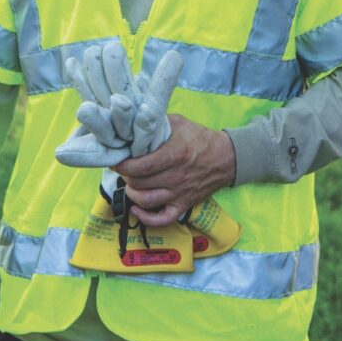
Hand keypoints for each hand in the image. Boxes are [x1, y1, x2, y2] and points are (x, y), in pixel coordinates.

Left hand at [113, 114, 235, 226]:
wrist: (225, 158)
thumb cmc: (200, 138)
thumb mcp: (180, 123)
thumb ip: (157, 122)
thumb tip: (134, 121)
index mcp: (174, 154)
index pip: (140, 165)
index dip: (123, 164)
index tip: (116, 159)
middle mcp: (175, 176)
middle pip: (139, 183)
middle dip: (125, 175)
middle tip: (122, 168)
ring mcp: (179, 193)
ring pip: (146, 200)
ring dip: (132, 192)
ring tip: (129, 182)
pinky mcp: (183, 205)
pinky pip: (162, 219)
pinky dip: (146, 217)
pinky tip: (136, 208)